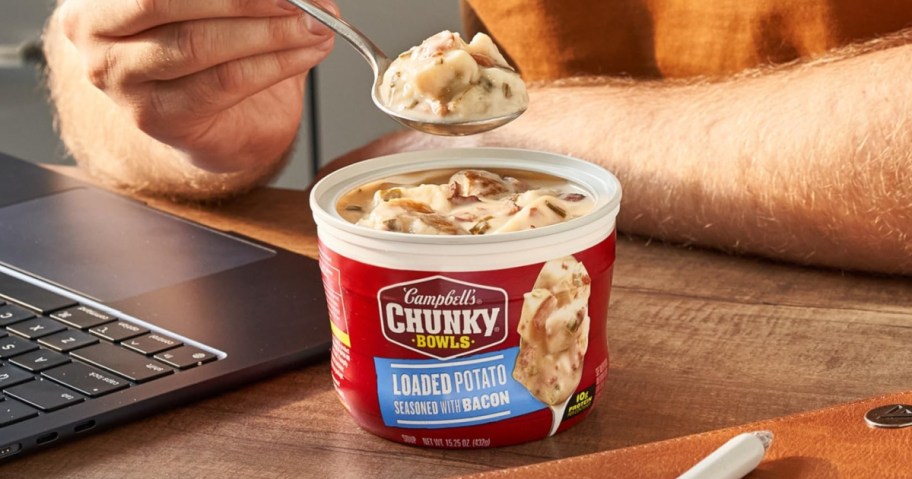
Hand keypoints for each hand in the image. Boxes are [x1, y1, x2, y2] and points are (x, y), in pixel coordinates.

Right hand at [56, 0, 337, 172]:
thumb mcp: (222, 6)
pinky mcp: (155, 116)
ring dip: (270, 32)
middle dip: (250, 0)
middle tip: (305, 2)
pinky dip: (275, 63)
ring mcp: (119, 78)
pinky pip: (223, 82)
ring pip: (199, 44)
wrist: (210, 121)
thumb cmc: (210, 48)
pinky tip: (307, 52)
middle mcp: (96, 30)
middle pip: (175, 2)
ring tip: (315, 26)